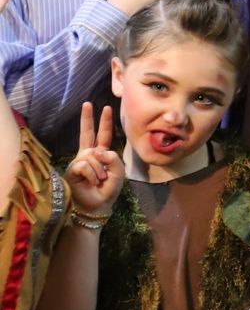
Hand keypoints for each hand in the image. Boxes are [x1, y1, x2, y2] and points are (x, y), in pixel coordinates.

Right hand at [66, 102, 124, 216]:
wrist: (96, 206)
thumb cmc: (107, 190)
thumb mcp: (118, 173)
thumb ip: (114, 159)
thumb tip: (99, 151)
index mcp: (101, 154)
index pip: (103, 135)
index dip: (104, 122)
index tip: (106, 107)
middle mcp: (88, 155)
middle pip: (87, 133)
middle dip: (87, 118)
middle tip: (87, 103)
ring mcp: (79, 161)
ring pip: (92, 156)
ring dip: (100, 170)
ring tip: (99, 181)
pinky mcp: (72, 169)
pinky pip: (85, 165)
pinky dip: (92, 175)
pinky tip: (91, 182)